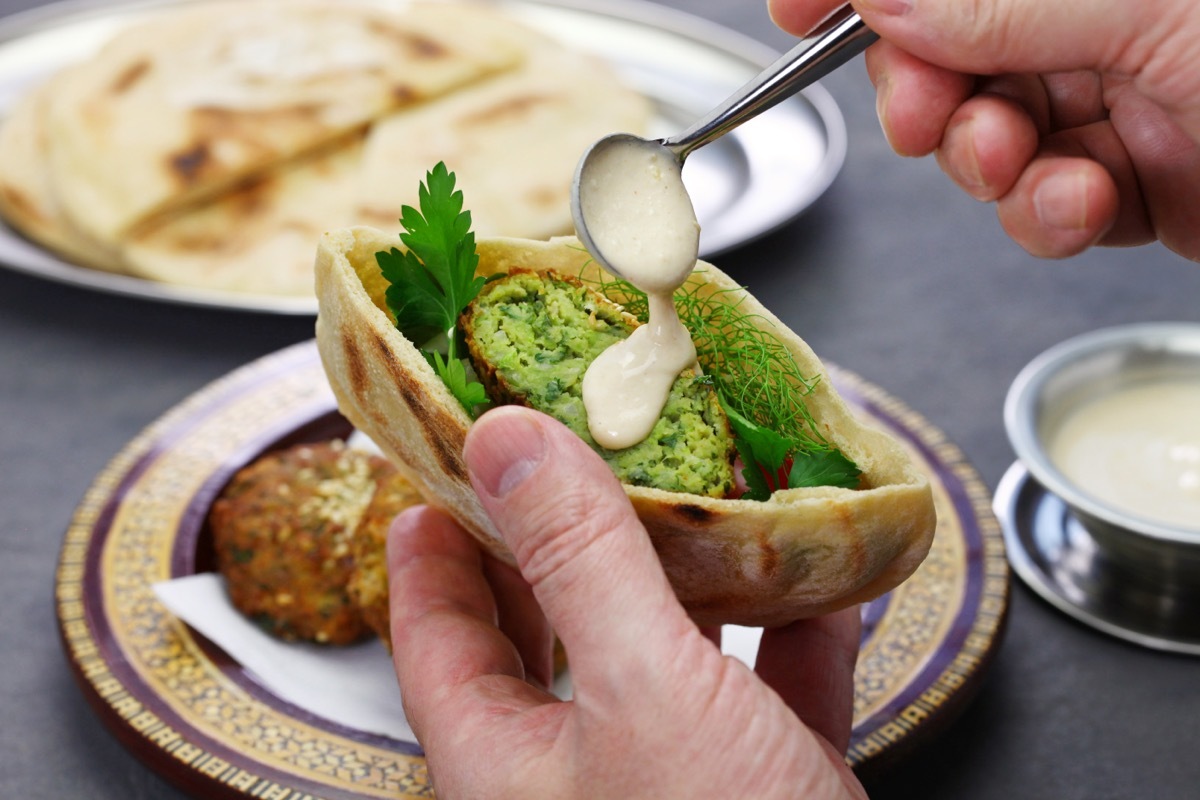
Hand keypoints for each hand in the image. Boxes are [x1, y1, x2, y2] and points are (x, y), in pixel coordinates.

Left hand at [387, 406, 866, 798]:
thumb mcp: (643, 694)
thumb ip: (576, 561)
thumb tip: (503, 439)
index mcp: (503, 759)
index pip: (435, 622)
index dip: (436, 528)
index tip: (450, 446)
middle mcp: (578, 771)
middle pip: (550, 622)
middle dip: (567, 527)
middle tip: (580, 440)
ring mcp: (676, 780)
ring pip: (668, 647)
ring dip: (696, 568)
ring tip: (706, 482)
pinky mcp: (767, 790)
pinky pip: (773, 690)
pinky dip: (798, 632)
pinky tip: (831, 578)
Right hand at [769, 0, 1199, 260]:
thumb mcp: (1151, 9)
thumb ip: (1002, 4)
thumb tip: (883, 0)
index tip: (797, 11)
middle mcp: (1101, 20)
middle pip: (948, 52)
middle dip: (924, 94)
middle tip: (924, 116)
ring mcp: (1117, 99)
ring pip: (986, 136)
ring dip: (988, 164)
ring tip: (1022, 163)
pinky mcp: (1131, 180)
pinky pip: (1041, 202)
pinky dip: (1045, 215)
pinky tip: (1085, 202)